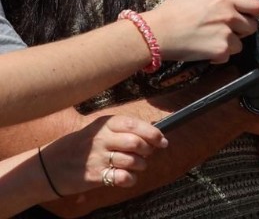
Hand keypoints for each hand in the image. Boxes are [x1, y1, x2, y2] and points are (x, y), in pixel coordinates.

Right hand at [41, 114, 167, 193]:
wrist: (50, 165)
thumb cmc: (81, 146)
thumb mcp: (99, 130)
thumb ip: (123, 130)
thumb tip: (154, 133)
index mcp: (105, 124)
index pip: (135, 125)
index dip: (153, 133)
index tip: (162, 141)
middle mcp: (102, 139)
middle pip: (137, 143)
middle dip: (149, 150)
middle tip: (148, 154)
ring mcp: (98, 158)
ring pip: (133, 161)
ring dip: (141, 165)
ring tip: (137, 165)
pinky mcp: (94, 176)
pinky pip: (123, 178)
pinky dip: (131, 179)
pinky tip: (127, 177)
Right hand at [143, 0, 258, 63]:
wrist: (156, 32)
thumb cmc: (169, 12)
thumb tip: (204, 0)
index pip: (256, 6)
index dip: (253, 14)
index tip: (247, 18)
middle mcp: (230, 14)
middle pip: (252, 26)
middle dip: (241, 31)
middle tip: (227, 33)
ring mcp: (227, 33)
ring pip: (241, 43)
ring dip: (229, 45)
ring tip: (212, 43)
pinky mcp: (221, 50)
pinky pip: (227, 56)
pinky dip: (218, 57)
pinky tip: (205, 53)